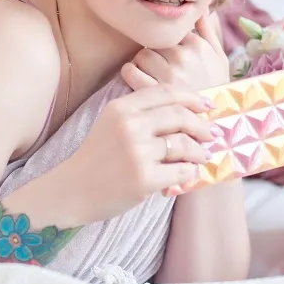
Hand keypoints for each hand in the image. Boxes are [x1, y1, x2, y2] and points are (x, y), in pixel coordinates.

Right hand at [55, 84, 219, 224]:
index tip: (208, 105)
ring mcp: (136, 152)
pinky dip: (190, 172)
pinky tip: (189, 174)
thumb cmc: (97, 158)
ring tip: (203, 156)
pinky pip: (180, 171)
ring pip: (183, 144)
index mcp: (122, 107)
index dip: (192, 97)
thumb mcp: (111, 124)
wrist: (71, 191)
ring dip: (199, 151)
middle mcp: (129, 125)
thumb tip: (188, 110)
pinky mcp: (143, 178)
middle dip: (202, 126)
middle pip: (179, 116)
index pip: (166, 92)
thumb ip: (141, 113)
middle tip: (212, 134)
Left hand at [121, 13, 229, 92]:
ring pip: (140, 55)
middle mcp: (183, 56)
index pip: (169, 31)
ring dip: (141, 64)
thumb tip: (201, 7)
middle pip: (153, 42)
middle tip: (159, 67)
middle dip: (154, 53)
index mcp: (197, 45)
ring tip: (150, 75)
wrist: (216, 122)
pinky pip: (130, 72)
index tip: (169, 54)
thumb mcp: (219, 58)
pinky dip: (130, 74)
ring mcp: (167, 73)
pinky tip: (138, 80)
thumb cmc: (216, 89)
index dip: (167, 42)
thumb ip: (208, 31)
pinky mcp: (152, 90)